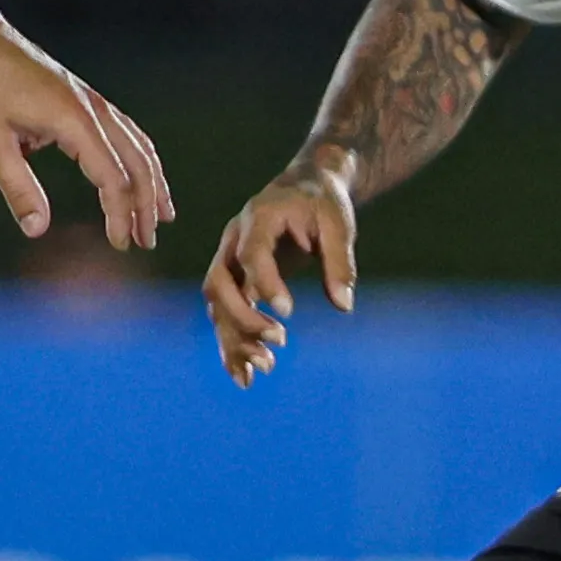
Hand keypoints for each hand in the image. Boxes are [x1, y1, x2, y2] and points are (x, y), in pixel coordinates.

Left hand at [0, 33, 170, 253]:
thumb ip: (17, 187)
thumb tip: (37, 230)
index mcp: (74, 121)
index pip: (113, 178)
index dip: (121, 215)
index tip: (121, 244)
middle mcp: (94, 110)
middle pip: (136, 164)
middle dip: (145, 205)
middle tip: (147, 242)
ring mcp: (95, 103)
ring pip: (138, 147)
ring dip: (152, 183)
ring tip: (162, 216)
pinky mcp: (88, 101)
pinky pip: (128, 133)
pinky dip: (142, 159)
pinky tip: (145, 177)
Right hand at [203, 160, 357, 386]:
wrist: (305, 187)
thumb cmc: (323, 202)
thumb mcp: (339, 224)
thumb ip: (340, 262)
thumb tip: (343, 306)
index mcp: (258, 219)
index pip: (250, 255)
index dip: (265, 284)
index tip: (289, 313)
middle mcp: (233, 241)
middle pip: (219, 284)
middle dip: (243, 318)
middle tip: (280, 341)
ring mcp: (229, 262)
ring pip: (216, 305)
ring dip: (234, 339)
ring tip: (265, 368)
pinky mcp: (235, 281)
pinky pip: (223, 315)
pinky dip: (232, 344)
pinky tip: (247, 374)